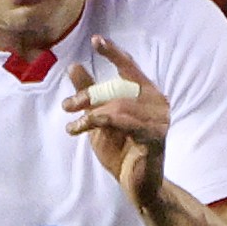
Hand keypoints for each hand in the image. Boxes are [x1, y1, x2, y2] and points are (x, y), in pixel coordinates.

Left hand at [64, 34, 168, 207]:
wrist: (136, 184)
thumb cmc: (121, 149)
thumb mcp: (98, 118)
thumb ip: (89, 93)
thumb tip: (73, 66)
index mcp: (145, 93)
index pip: (129, 67)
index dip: (113, 53)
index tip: (96, 40)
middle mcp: (157, 101)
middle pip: (118, 87)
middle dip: (89, 95)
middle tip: (68, 105)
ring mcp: (159, 119)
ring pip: (118, 105)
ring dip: (91, 114)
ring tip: (73, 125)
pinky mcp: (155, 137)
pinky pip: (124, 123)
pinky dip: (99, 123)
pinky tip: (81, 128)